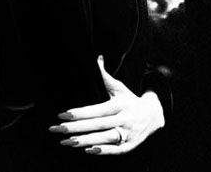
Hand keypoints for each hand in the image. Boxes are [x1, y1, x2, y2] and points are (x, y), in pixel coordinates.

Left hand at [49, 56, 164, 155]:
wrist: (154, 116)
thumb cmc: (130, 101)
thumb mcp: (119, 88)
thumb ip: (105, 76)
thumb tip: (97, 58)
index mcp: (120, 105)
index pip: (97, 110)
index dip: (79, 113)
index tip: (63, 115)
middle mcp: (125, 119)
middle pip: (98, 124)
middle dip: (75, 128)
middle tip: (56, 129)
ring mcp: (128, 134)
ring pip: (105, 138)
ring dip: (84, 141)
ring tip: (65, 142)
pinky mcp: (129, 146)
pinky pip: (115, 150)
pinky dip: (102, 150)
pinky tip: (87, 150)